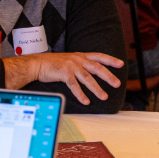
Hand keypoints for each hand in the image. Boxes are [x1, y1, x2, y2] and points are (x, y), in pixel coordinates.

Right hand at [6, 51, 122, 104]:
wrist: (37, 64)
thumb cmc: (52, 64)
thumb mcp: (69, 61)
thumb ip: (79, 65)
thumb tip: (89, 73)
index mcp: (80, 56)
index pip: (99, 56)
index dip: (110, 60)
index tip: (121, 64)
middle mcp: (78, 59)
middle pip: (97, 68)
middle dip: (108, 76)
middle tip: (117, 84)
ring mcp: (71, 66)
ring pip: (88, 78)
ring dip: (97, 88)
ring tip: (104, 97)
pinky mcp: (64, 73)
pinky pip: (74, 85)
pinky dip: (81, 94)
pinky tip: (86, 101)